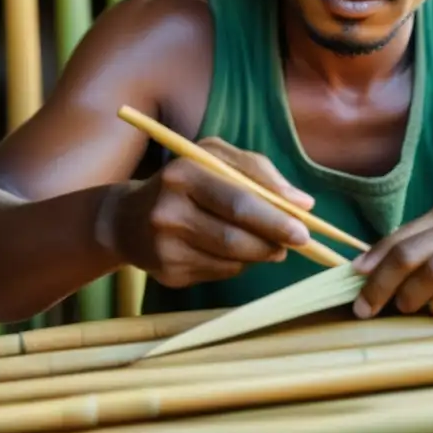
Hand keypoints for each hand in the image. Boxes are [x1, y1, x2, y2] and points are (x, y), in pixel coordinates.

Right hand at [110, 137, 315, 287]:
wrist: (127, 218)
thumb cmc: (186, 180)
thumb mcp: (215, 158)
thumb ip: (259, 172)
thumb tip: (303, 204)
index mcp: (183, 173)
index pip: (238, 201)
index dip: (275, 218)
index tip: (305, 228)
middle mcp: (168, 211)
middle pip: (234, 236)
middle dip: (273, 241)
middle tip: (299, 242)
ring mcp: (164, 247)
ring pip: (231, 259)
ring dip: (260, 254)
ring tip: (272, 245)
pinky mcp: (167, 274)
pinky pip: (220, 272)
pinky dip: (238, 263)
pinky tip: (236, 251)